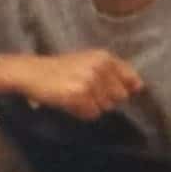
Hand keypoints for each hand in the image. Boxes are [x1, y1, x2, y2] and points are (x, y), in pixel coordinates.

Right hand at [21, 50, 142, 120]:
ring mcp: (90, 81)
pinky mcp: (79, 95)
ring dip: (92, 106)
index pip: (131, 79)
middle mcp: (100, 67)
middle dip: (105, 99)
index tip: (110, 91)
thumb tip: (138, 87)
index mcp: (104, 57)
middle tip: (85, 92)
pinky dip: (81, 112)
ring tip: (75, 95)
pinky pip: (91, 114)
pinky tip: (69, 102)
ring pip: (106, 107)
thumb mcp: (88, 61)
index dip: (125, 89)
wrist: (32, 73)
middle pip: (120, 97)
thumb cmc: (60, 69)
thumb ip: (112, 71)